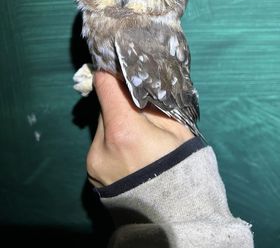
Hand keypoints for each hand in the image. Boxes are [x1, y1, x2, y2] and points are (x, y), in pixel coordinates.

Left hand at [87, 71, 193, 186]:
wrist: (171, 217)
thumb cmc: (180, 169)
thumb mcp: (176, 130)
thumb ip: (153, 107)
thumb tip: (139, 89)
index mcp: (124, 130)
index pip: (105, 86)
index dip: (111, 74)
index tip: (119, 70)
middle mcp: (101, 145)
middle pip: (104, 107)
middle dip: (119, 103)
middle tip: (138, 110)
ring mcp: (93, 162)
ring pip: (102, 127)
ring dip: (115, 123)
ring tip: (136, 137)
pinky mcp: (91, 175)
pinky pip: (100, 146)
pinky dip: (112, 143)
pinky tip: (129, 154)